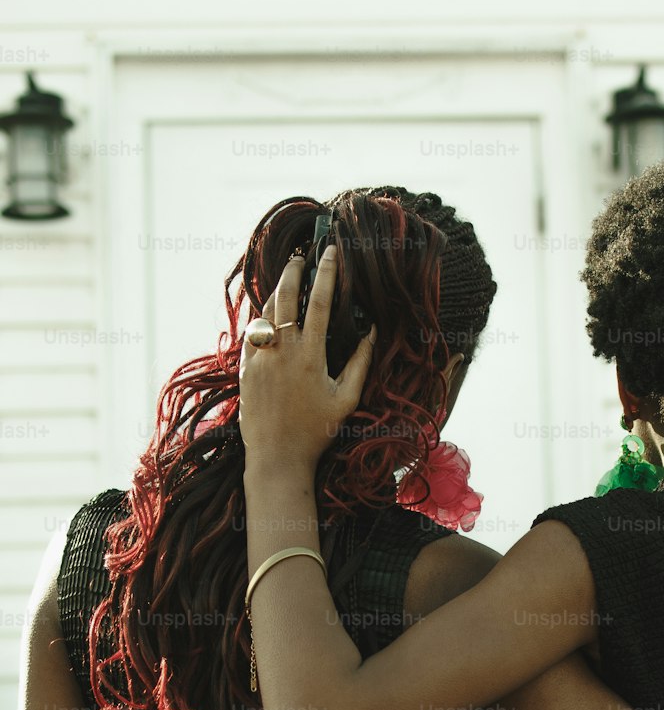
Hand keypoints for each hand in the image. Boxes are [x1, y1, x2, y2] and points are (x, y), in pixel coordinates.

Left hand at [238, 248, 374, 473]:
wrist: (277, 457)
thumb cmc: (317, 431)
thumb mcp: (347, 399)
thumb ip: (360, 362)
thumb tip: (371, 332)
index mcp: (310, 355)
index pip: (319, 302)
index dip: (326, 273)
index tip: (330, 253)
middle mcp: (282, 351)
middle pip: (285, 296)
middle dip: (292, 271)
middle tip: (299, 257)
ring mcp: (260, 358)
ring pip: (265, 312)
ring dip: (275, 293)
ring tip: (285, 282)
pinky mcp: (245, 369)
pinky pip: (252, 333)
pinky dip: (261, 319)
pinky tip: (269, 316)